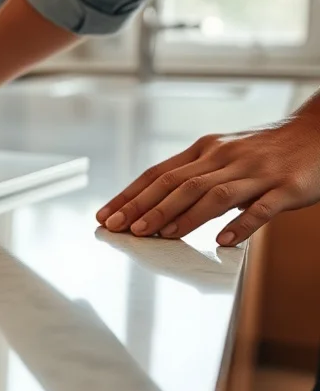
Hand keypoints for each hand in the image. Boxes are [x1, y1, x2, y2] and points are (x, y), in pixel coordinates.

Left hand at [97, 115, 319, 246]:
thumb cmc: (266, 151)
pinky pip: (261, 207)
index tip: (105, 215)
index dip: (129, 195)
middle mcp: (225, 157)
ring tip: (160, 235)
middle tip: (121, 229)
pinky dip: (241, 224)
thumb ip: (196, 179)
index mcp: (205, 150)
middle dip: (146, 207)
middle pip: (178, 183)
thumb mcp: (224, 157)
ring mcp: (256, 171)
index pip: (158, 173)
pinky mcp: (286, 187)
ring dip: (183, 216)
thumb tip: (159, 210)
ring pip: (213, 193)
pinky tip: (223, 240)